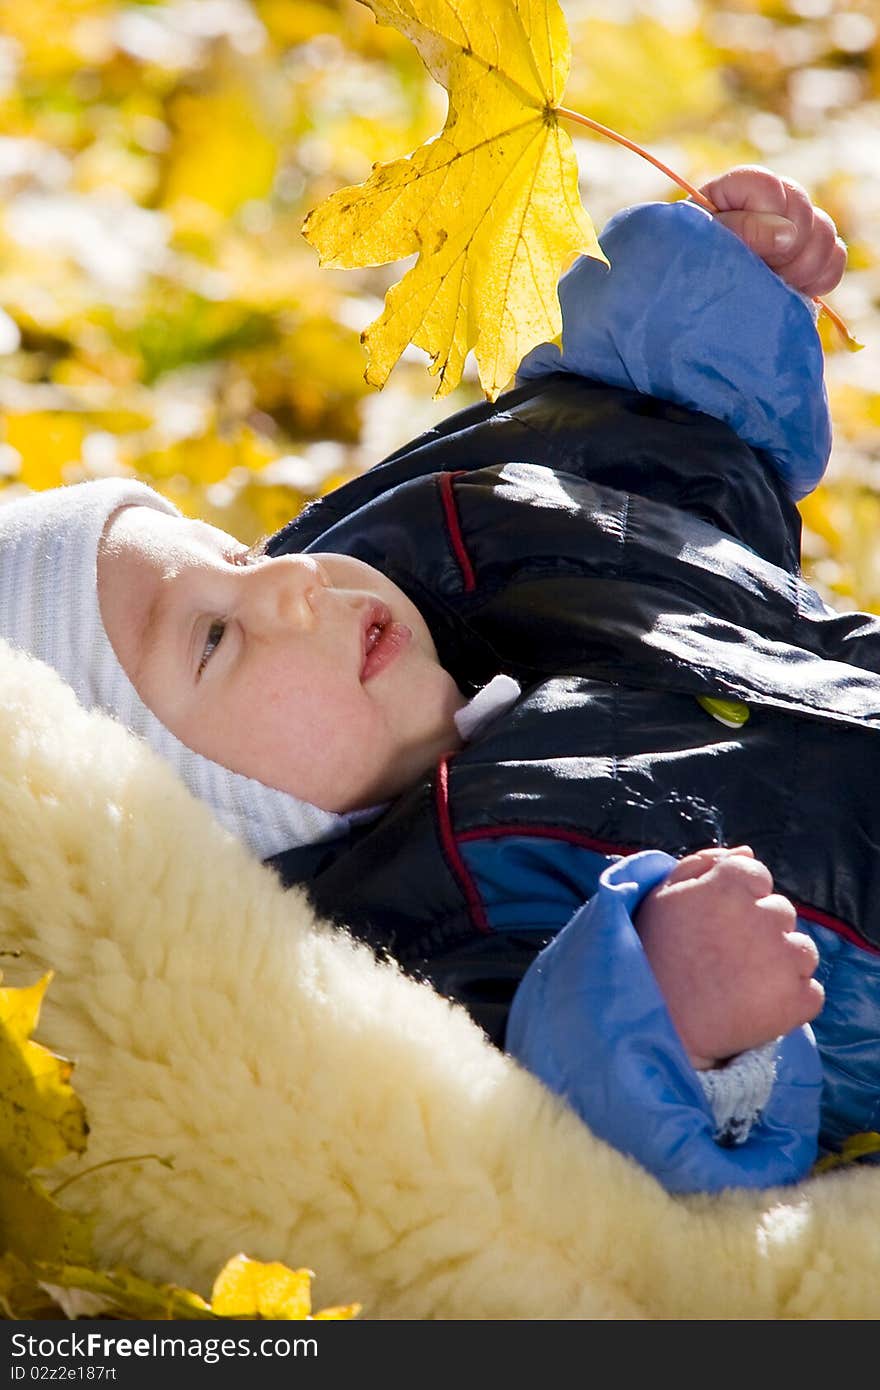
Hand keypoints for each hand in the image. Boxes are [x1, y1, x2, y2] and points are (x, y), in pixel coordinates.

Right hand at [634, 845, 824, 1069]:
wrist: (654, 1025)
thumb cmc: (651, 955)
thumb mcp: (662, 896)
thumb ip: (703, 864)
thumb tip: (747, 850)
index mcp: (731, 884)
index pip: (757, 876)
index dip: (738, 900)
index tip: (718, 924)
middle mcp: (765, 914)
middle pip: (780, 912)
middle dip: (760, 931)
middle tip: (726, 958)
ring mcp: (786, 958)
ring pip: (801, 950)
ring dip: (780, 964)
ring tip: (742, 984)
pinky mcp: (798, 999)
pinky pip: (810, 992)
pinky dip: (790, 1000)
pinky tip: (755, 1006)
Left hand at [699, 165, 846, 296]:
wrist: (691, 312)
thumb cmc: (685, 275)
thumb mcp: (700, 247)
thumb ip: (740, 230)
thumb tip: (786, 234)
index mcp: (733, 194)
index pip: (768, 185)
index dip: (769, 214)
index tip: (753, 247)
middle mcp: (766, 207)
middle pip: (802, 208)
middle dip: (787, 246)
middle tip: (764, 271)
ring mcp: (790, 231)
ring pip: (824, 231)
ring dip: (803, 264)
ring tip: (776, 284)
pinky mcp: (807, 258)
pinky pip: (835, 256)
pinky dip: (820, 276)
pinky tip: (796, 289)